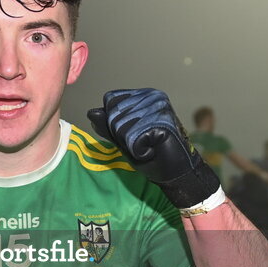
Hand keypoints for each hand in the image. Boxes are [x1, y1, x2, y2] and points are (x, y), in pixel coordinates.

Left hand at [87, 88, 219, 207]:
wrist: (175, 172)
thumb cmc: (151, 154)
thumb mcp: (122, 139)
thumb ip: (107, 126)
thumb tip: (91, 112)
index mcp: (142, 95)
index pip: (109, 100)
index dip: (114, 124)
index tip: (133, 133)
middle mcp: (151, 96)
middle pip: (113, 116)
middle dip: (122, 136)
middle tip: (143, 142)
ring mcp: (158, 107)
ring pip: (121, 128)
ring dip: (131, 144)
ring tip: (149, 145)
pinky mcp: (162, 122)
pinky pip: (133, 139)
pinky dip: (139, 151)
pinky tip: (154, 149)